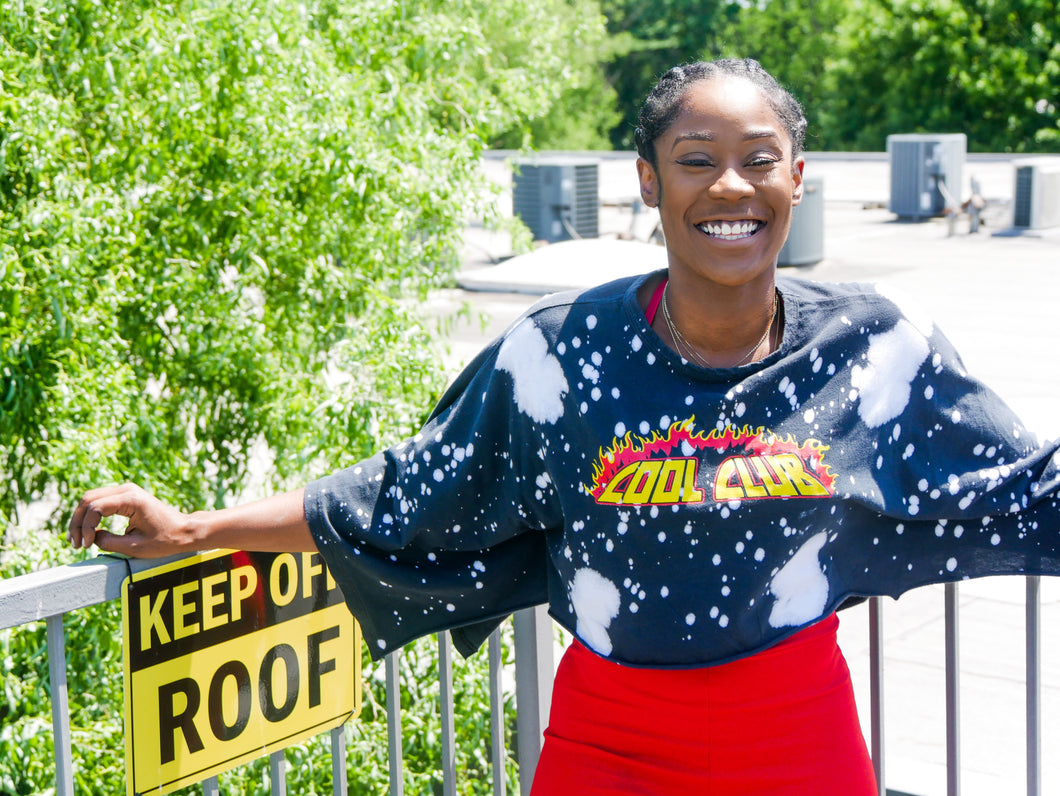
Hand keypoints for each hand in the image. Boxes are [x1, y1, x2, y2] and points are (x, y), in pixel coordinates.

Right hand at [68, 483, 198, 558]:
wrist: (184, 531)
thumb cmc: (166, 540)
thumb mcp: (136, 547)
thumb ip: (109, 542)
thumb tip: (91, 537)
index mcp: (132, 499)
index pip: (95, 507)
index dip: (85, 527)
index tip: (86, 546)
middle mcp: (127, 490)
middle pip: (88, 499)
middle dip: (77, 522)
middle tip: (75, 544)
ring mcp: (126, 491)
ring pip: (91, 499)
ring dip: (81, 519)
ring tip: (77, 540)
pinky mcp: (125, 496)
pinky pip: (100, 502)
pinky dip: (90, 516)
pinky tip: (86, 532)